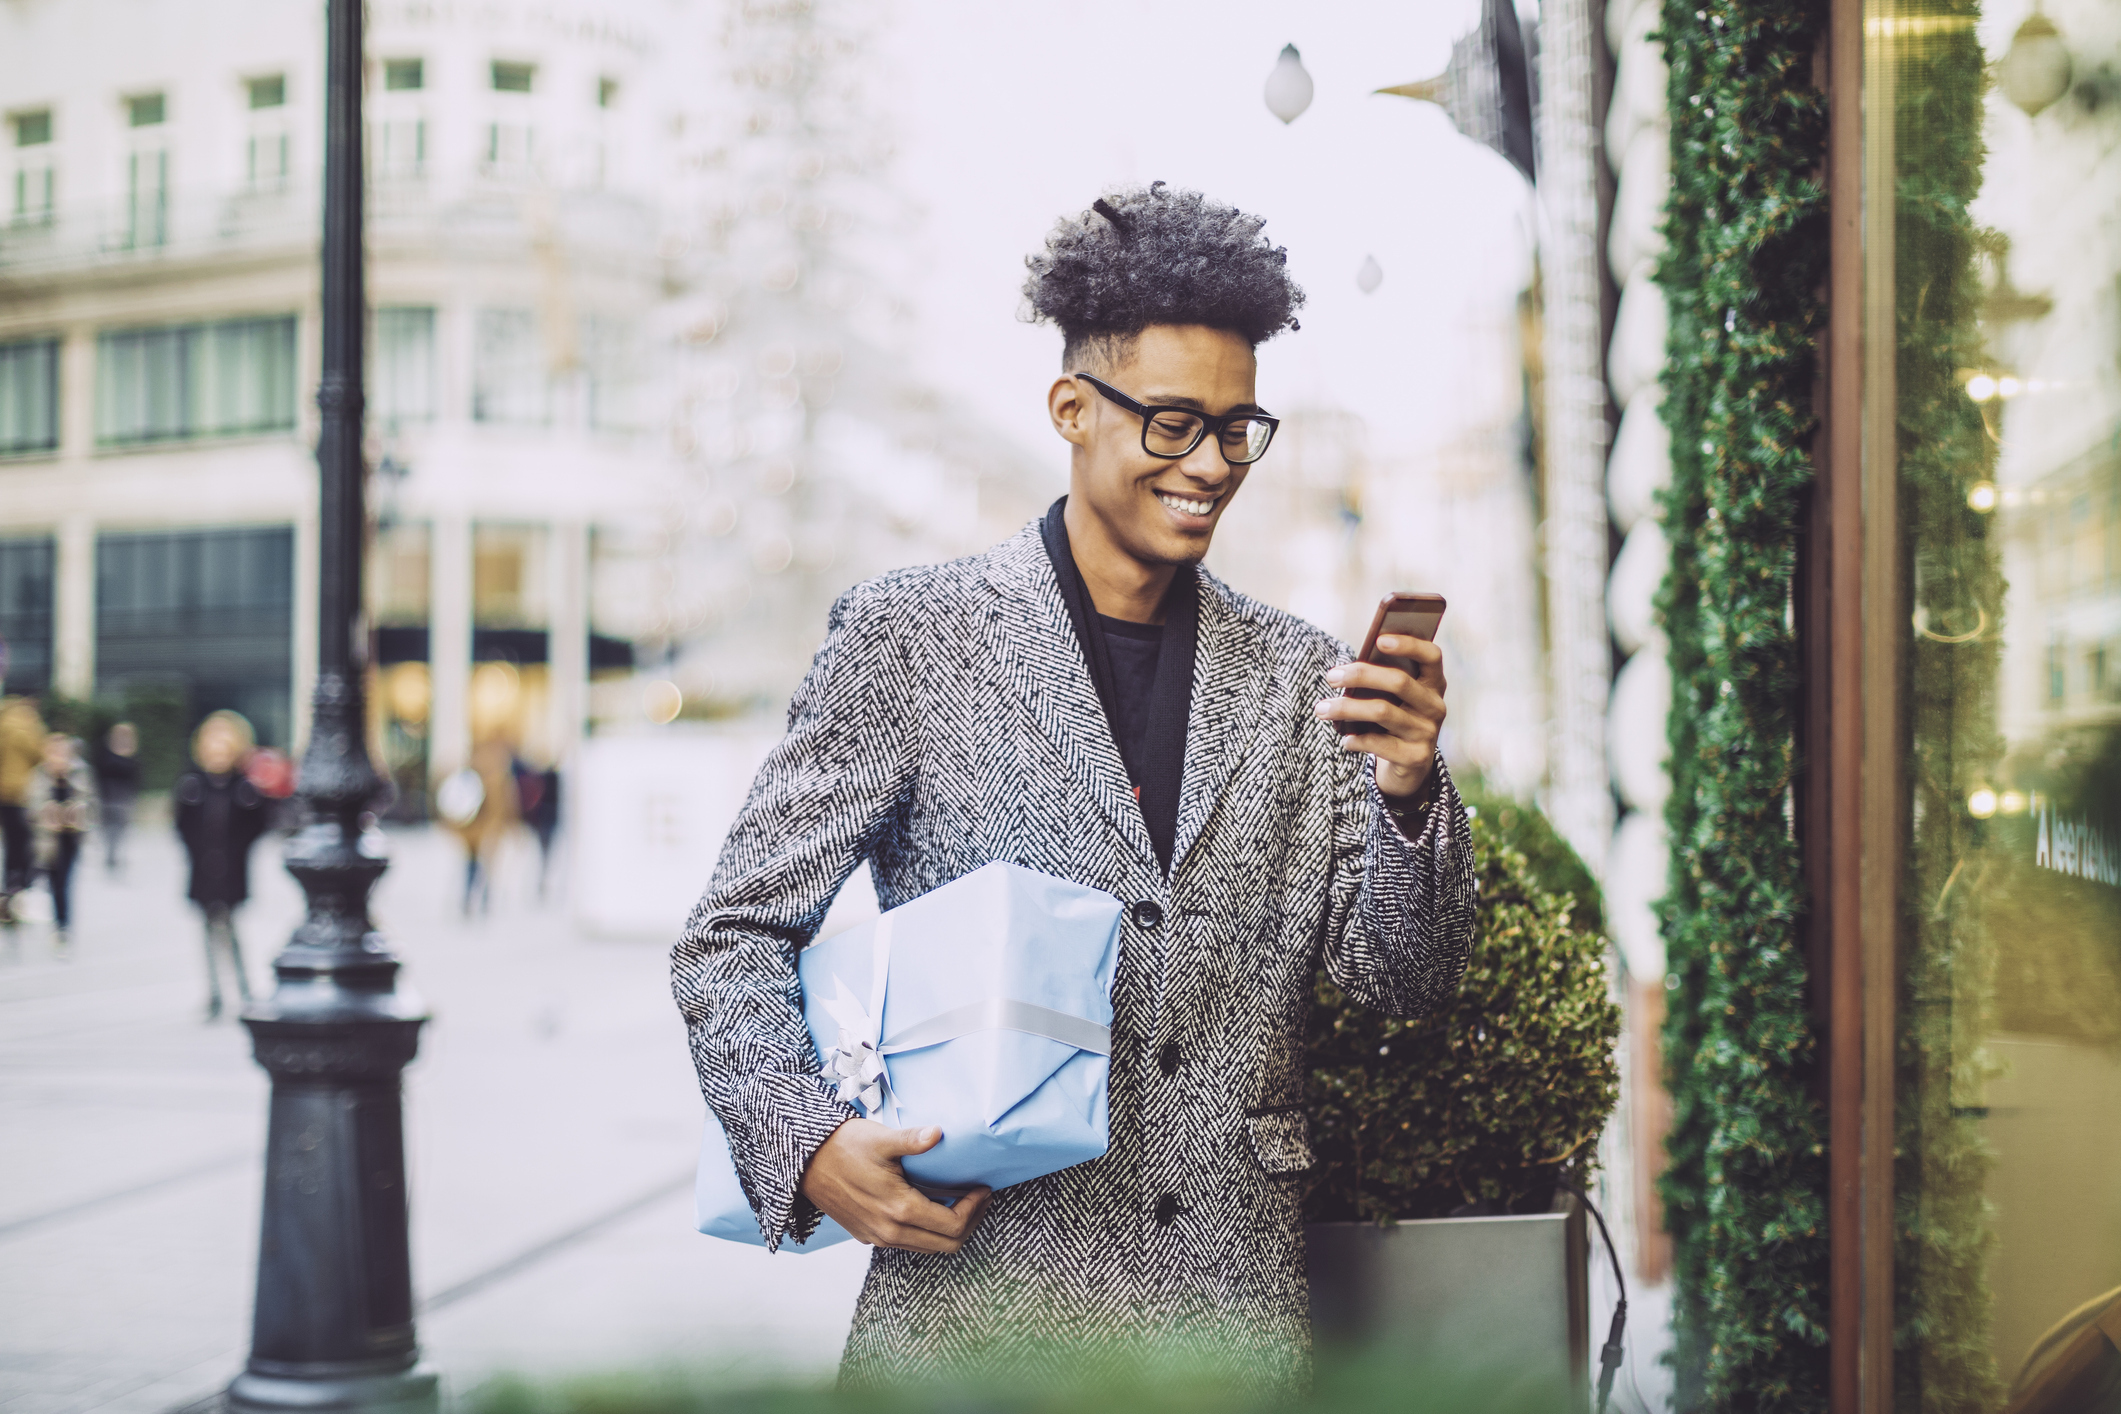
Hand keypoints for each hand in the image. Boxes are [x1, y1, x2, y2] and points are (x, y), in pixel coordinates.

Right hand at [800, 1118, 991, 1253]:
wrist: (803, 1162)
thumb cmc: (843, 1147)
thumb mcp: (880, 1139)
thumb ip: (912, 1140)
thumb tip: (938, 1134)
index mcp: (899, 1211)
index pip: (953, 1226)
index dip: (975, 1209)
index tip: (982, 1188)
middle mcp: (890, 1233)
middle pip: (946, 1245)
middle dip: (969, 1222)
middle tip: (978, 1197)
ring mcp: (878, 1238)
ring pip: (927, 1247)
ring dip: (949, 1229)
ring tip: (960, 1200)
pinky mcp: (867, 1236)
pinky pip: (908, 1243)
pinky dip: (927, 1230)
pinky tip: (929, 1205)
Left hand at [1315, 635, 1448, 797]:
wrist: (1409, 766)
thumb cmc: (1394, 719)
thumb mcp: (1394, 699)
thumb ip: (1381, 681)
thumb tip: (1347, 671)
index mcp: (1433, 683)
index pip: (1431, 656)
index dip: (1409, 645)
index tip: (1379, 640)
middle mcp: (1435, 706)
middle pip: (1399, 682)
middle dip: (1361, 675)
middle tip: (1331, 677)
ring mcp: (1428, 733)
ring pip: (1382, 712)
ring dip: (1346, 708)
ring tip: (1321, 708)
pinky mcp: (1416, 757)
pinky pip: (1378, 743)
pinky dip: (1356, 740)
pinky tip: (1345, 740)